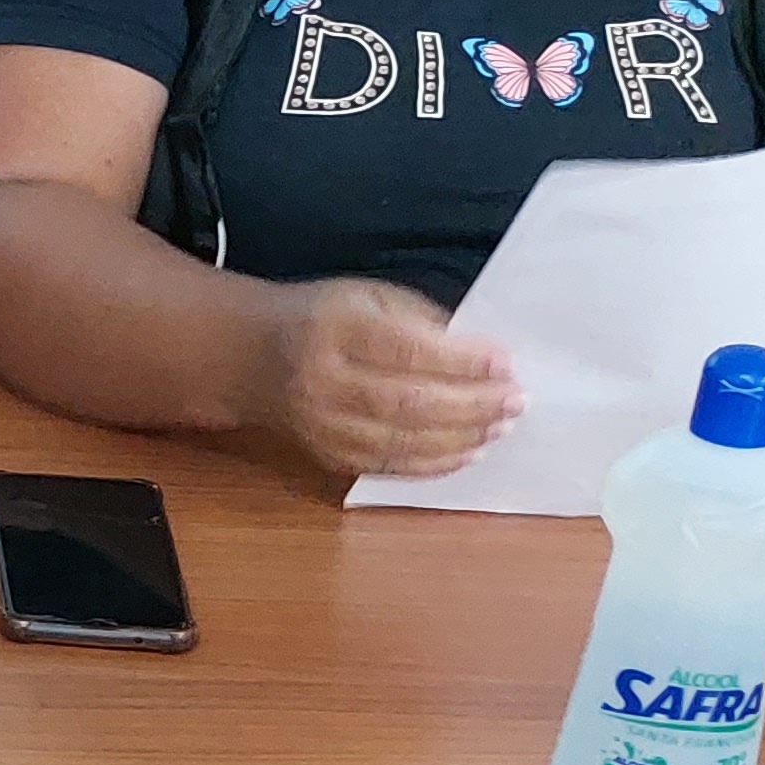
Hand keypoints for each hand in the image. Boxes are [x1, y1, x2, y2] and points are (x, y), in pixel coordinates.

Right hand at [259, 276, 519, 479]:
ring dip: (460, 438)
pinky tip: (466, 453)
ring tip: (500, 428)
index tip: (506, 363)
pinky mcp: (324, 453)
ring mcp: (320, 424)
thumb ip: (419, 322)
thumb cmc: (322, 317)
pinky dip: (432, 465)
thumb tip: (480, 358)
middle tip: (515, 401)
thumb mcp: (367, 297)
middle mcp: (322, 380)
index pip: (407, 349)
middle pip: (408, 403)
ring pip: (400, 442)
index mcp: (335, 327)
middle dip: (472, 405)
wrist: (248, 355)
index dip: (462, 360)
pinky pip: (386, 466)